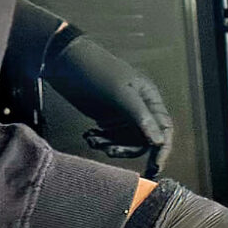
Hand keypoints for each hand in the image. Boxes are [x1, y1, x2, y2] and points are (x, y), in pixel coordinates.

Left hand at [44, 34, 173, 164]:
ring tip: (93, 140)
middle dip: (128, 149)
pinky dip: (100, 141)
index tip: (154, 167)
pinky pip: (110, 138)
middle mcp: (139, 108)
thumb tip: (159, 141)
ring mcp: (121, 114)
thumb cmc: (95, 69)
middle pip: (144, 140)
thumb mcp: (120, 93)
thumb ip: (141, 117)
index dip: (162, 149)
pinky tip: (89, 136)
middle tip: (111, 151)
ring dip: (111, 146)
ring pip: (125, 142)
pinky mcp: (106, 118)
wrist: (63, 60)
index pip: (164, 129)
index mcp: (149, 99)